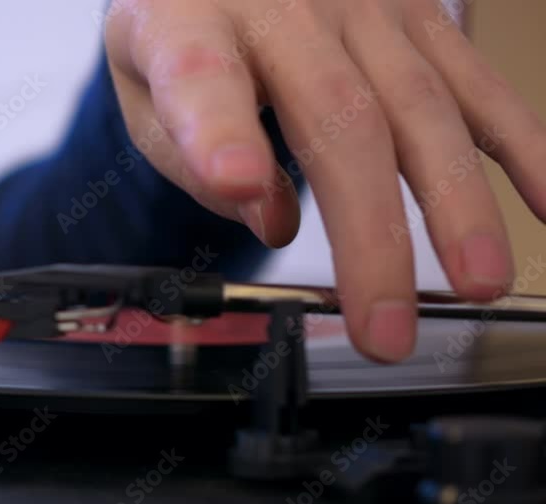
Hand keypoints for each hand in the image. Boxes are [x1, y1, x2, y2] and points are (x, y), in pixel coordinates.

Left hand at [104, 0, 545, 361]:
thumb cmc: (180, 23)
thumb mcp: (144, 81)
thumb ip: (187, 148)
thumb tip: (269, 217)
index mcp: (189, 20)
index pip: (202, 75)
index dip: (221, 131)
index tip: (235, 183)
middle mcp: (283, 5)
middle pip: (338, 117)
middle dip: (370, 232)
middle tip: (383, 325)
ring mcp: (359, 5)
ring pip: (420, 104)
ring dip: (456, 201)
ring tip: (477, 280)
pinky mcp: (414, 11)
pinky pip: (472, 77)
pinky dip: (516, 140)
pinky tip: (541, 198)